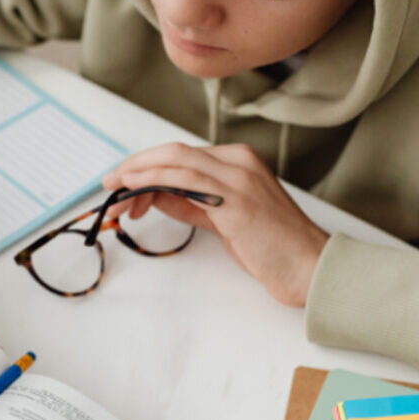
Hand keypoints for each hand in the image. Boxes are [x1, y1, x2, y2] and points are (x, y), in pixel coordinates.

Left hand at [102, 143, 328, 306]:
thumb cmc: (272, 248)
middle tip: (108, 183)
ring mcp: (239, 177)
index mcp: (239, 162)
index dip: (146, 166)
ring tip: (115, 191)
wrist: (309, 267)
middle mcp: (239, 161)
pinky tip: (135, 189)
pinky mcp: (236, 199)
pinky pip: (186, 180)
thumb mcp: (224, 220)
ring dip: (138, 174)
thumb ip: (192, 203)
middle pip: (173, 152)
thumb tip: (156, 196)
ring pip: (176, 160)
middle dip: (135, 165)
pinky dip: (155, 180)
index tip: (123, 183)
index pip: (181, 156)